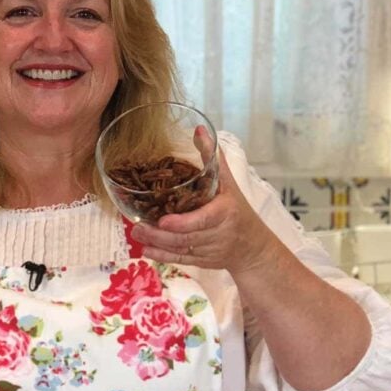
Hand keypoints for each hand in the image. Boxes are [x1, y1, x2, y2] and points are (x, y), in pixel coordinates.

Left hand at [131, 147, 274, 274]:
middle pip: (186, 237)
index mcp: (224, 213)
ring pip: (181, 250)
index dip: (182, 223)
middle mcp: (217, 234)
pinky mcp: (202, 261)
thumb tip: (199, 129)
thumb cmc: (238, 209)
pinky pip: (181, 261)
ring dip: (157, 244)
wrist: (253, 246)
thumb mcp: (229, 182)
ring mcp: (209, 250)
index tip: (164, 220)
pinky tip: (146, 250)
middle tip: (137, 226)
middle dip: (161, 234)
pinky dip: (163, 257)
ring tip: (137, 234)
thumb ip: (212, 157)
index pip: (202, 220)